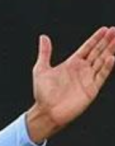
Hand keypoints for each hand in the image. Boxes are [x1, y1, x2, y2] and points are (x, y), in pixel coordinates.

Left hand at [26, 26, 114, 142]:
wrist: (46, 112)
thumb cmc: (42, 93)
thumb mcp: (41, 70)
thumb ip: (45, 53)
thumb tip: (43, 37)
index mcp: (72, 64)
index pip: (87, 48)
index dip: (96, 39)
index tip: (104, 29)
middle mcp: (82, 70)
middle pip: (98, 52)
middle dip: (107, 41)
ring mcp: (88, 79)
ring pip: (102, 61)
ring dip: (110, 50)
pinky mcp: (92, 89)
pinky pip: (101, 76)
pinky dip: (107, 67)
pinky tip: (112, 57)